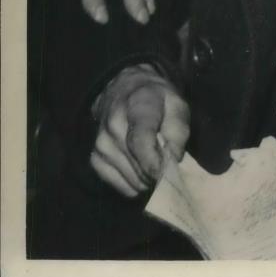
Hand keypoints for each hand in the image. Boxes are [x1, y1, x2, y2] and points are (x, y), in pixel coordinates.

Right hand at [90, 62, 189, 197]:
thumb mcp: (177, 105)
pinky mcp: (95, 160)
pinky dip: (135, 182)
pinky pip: (121, 186)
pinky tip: (141, 166)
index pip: (140, 140)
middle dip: (158, 172)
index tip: (166, 174)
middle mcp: (113, 125)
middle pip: (138, 165)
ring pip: (132, 180)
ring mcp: (102, 144)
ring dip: (148, 178)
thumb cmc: (157, 100)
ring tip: (155, 160)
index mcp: (137, 105)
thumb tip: (173, 160)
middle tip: (169, 163)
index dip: (154, 162)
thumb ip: (178, 131)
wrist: (124, 90)